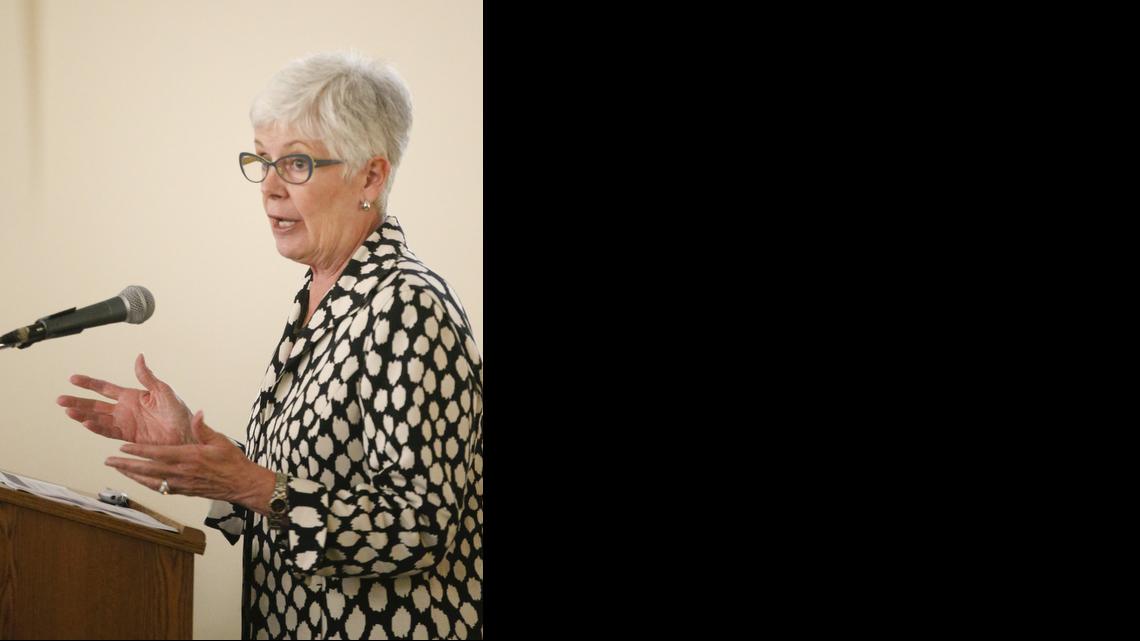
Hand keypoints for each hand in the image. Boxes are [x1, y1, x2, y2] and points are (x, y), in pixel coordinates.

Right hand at [57, 353, 193, 445]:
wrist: (186, 434)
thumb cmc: (179, 413)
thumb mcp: (163, 390)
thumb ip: (147, 376)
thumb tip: (139, 357)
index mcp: (133, 396)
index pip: (105, 388)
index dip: (89, 383)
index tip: (73, 379)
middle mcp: (125, 410)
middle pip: (95, 405)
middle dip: (78, 402)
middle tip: (60, 399)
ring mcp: (125, 423)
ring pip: (98, 418)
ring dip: (83, 415)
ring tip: (68, 411)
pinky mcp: (128, 436)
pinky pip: (109, 431)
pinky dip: (97, 428)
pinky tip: (86, 423)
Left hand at [105, 411, 274, 510]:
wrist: (242, 484)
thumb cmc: (233, 462)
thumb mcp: (220, 441)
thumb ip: (204, 428)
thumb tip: (197, 413)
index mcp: (189, 456)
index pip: (157, 453)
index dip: (138, 450)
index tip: (122, 446)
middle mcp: (182, 472)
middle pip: (147, 469)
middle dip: (126, 464)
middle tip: (108, 460)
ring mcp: (181, 484)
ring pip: (150, 480)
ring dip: (131, 475)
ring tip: (116, 469)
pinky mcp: (183, 491)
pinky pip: (159, 488)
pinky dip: (145, 483)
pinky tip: (137, 480)